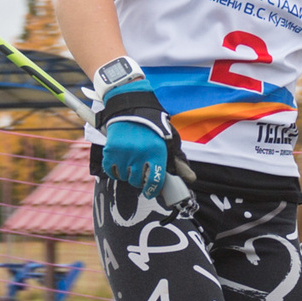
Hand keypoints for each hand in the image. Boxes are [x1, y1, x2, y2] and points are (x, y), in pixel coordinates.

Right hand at [94, 77, 176, 195]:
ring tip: (130, 162)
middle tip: (139, 170)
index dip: (152, 190)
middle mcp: (140, 154)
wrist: (130, 108)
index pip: (155, 180)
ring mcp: (124, 153)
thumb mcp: (168, 141)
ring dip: (127, 174)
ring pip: (124, 177)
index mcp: (157, 151)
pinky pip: (111, 171)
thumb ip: (178, 161)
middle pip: (137, 181)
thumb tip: (190, 179)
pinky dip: (115, 170)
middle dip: (138, 180)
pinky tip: (119, 162)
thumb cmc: (152, 127)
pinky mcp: (110, 151)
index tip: (150, 192)